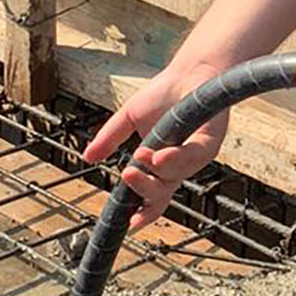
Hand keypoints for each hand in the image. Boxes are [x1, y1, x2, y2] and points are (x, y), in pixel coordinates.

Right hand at [81, 58, 231, 228]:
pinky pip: (193, 158)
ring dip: (157, 170)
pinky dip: (176, 160)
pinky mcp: (209, 143)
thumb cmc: (164, 93)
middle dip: (144, 189)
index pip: (153, 196)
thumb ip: (110, 138)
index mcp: (161, 164)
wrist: (188, 71)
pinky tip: (162, 155)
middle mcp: (179, 165)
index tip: (130, 223)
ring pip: (175, 176)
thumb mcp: (129, 117)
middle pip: (162, 192)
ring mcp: (195, 156)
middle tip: (127, 174)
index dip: (144, 212)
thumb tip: (87, 158)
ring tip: (143, 153)